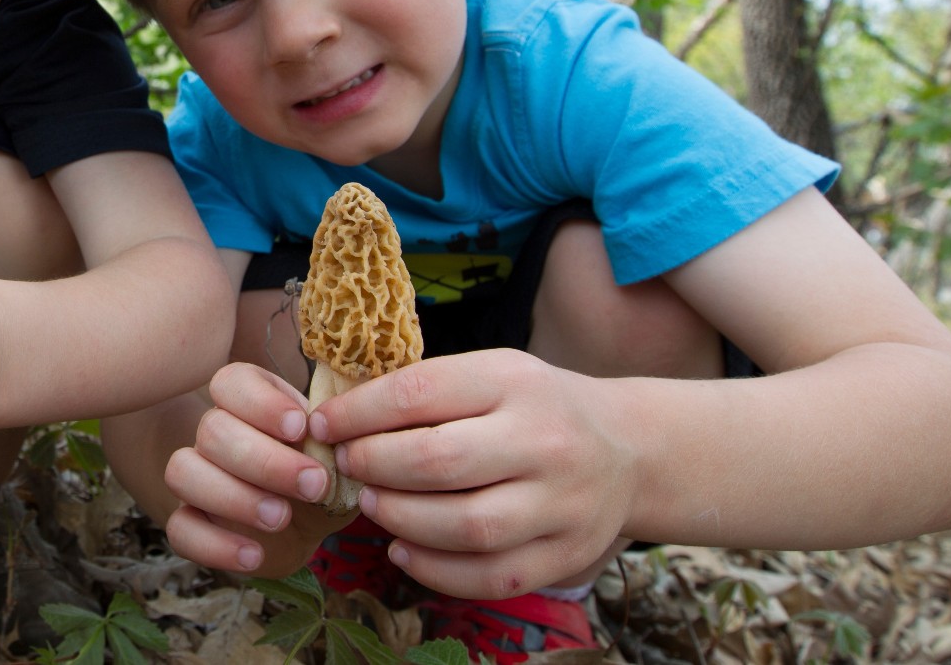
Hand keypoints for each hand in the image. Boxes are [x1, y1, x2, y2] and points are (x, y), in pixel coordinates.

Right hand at [162, 363, 353, 574]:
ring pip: (182, 472)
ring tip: (281, 517)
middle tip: (313, 484)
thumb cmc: (320, 475)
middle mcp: (214, 433)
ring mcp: (196, 477)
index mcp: (249, 403)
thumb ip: (334, 440)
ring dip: (234, 497)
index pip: (231, 382)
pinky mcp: (189, 522)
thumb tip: (341, 435)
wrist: (306, 525)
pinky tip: (254, 554)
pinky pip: (179, 529)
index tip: (301, 427)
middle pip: (212, 430)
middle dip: (264, 460)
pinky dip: (215, 545)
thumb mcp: (336, 453)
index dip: (260, 402)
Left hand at [315, 348, 634, 598]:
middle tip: (348, 466)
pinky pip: (490, 575)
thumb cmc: (536, 408)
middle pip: (437, 462)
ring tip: (372, 504)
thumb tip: (338, 417)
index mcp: (514, 382)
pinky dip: (434, 570)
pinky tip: (403, 550)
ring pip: (464, 525)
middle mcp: (543, 441)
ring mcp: (561, 503)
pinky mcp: (566, 553)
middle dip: (374, 466)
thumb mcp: (493, 374)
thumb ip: (427, 392)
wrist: (629, 449)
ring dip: (399, 519)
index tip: (322, 425)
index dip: (358, 413)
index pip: (419, 393)